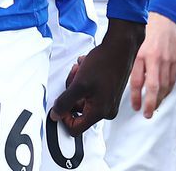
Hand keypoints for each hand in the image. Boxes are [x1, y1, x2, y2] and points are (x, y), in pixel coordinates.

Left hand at [49, 18, 143, 133]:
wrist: (120, 47)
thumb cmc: (105, 63)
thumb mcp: (79, 84)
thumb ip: (65, 102)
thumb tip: (55, 115)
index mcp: (100, 112)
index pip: (75, 128)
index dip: (63, 116)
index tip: (60, 102)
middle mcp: (106, 110)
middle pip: (78, 109)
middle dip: (71, 91)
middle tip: (74, 76)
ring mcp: (108, 100)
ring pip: (82, 97)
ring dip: (77, 83)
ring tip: (81, 69)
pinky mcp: (109, 91)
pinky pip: (90, 90)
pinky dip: (84, 79)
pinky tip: (86, 67)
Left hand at [129, 12, 175, 116]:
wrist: (165, 22)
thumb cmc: (150, 38)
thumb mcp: (139, 52)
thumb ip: (139, 69)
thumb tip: (138, 88)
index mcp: (142, 56)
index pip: (137, 81)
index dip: (136, 96)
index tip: (136, 107)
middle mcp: (155, 59)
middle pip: (153, 87)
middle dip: (150, 103)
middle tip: (147, 114)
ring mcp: (168, 61)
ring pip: (165, 86)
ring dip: (160, 99)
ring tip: (154, 107)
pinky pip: (173, 81)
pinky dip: (168, 91)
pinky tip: (164, 95)